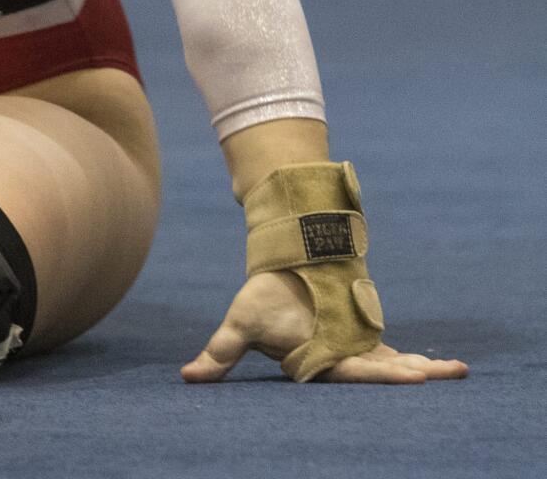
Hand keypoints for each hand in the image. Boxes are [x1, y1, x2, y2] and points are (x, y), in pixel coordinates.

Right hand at [180, 270, 467, 383]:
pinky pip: (397, 355)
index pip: (357, 373)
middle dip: (420, 376)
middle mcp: (342, 361)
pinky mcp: (364, 339)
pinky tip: (445, 367)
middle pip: (387, 374)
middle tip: (452, 374)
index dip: (386, 376)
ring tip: (458, 371)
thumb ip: (221, 352)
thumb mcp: (242, 321)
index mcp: (319, 361)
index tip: (415, 377)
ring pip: (397, 366)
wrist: (281, 269)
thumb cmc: (264, 297)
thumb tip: (188, 376)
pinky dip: (419, 361)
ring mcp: (356, 351)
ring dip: (427, 368)